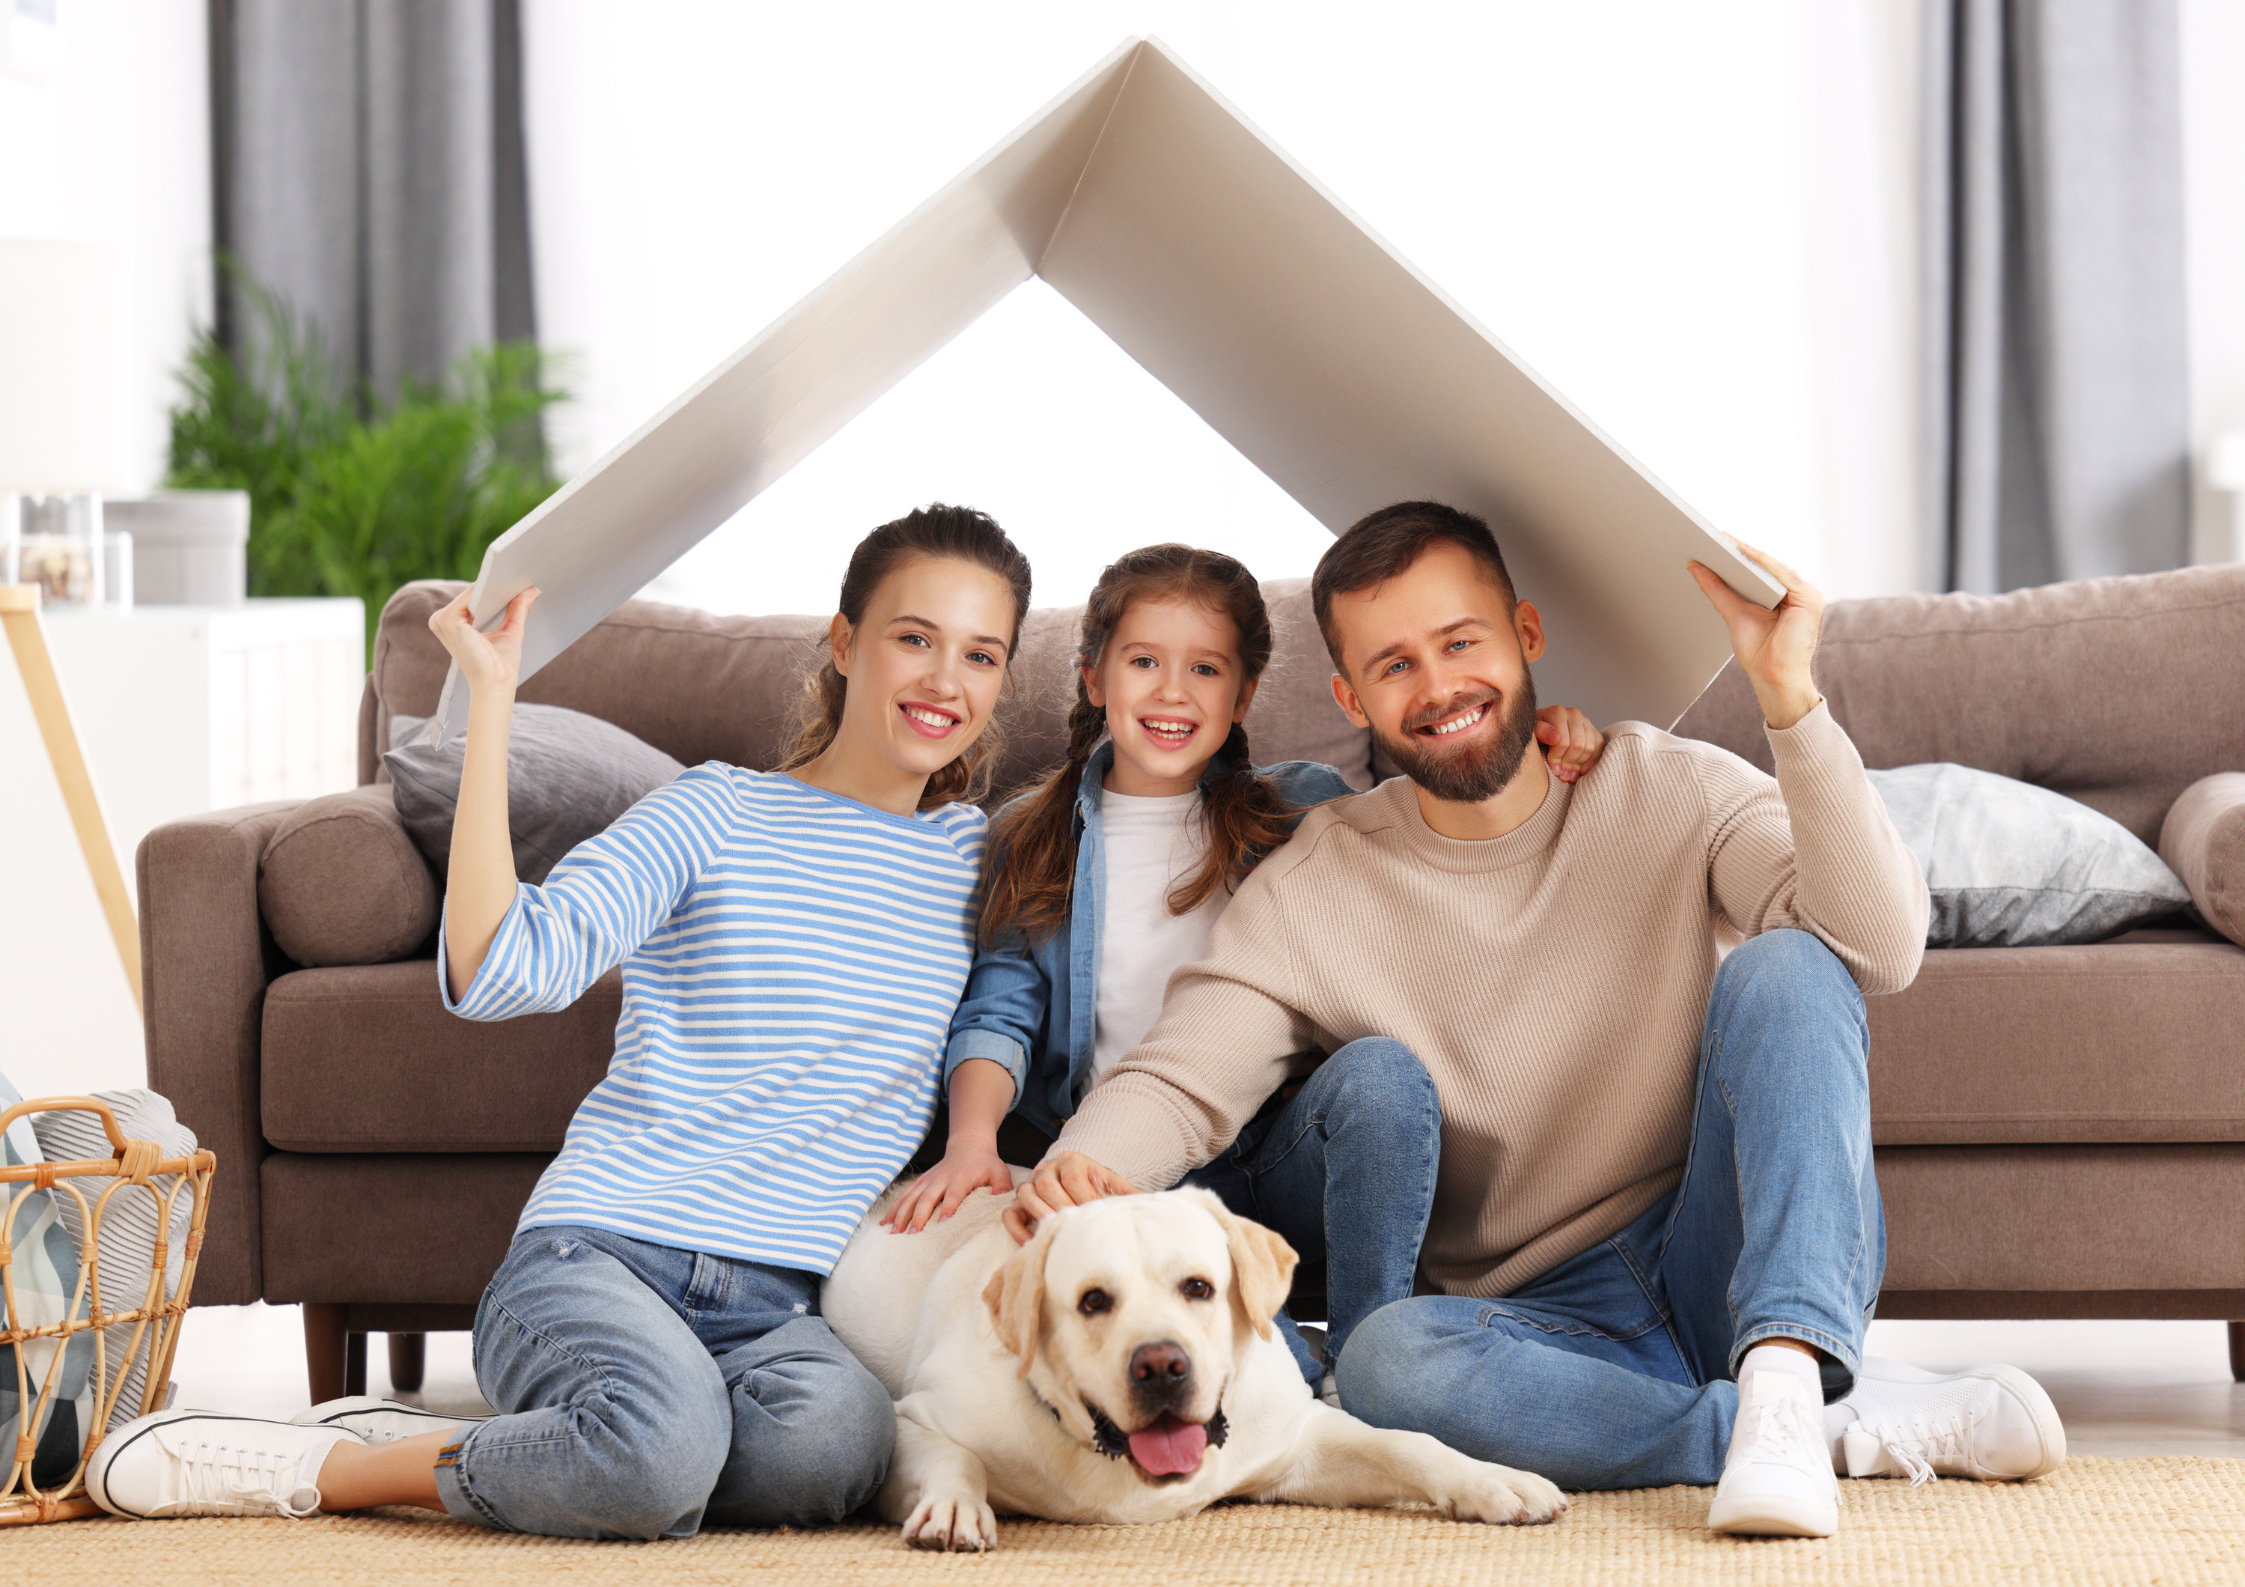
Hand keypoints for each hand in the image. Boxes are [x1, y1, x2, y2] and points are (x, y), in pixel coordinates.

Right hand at [429, 584, 539, 696]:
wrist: (496, 684)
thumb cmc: (500, 665)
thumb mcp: (511, 631)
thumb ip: (517, 609)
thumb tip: (532, 590)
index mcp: (453, 622)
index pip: (474, 598)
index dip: (495, 587)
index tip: (517, 574)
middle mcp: (442, 620)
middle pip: (472, 594)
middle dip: (495, 583)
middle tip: (521, 569)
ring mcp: (442, 620)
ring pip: (471, 593)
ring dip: (493, 584)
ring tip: (516, 574)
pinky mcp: (447, 620)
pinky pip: (470, 597)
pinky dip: (486, 590)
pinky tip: (504, 584)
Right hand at [883, 1143, 1014, 1233]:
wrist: (968, 1146)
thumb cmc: (986, 1164)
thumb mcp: (999, 1171)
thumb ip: (1002, 1185)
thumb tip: (1003, 1199)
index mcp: (961, 1178)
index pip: (953, 1194)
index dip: (948, 1207)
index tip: (941, 1222)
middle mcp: (941, 1179)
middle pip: (928, 1198)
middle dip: (918, 1216)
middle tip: (912, 1234)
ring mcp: (928, 1181)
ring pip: (911, 1197)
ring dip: (901, 1214)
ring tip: (894, 1232)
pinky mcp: (921, 1183)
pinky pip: (904, 1196)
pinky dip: (894, 1209)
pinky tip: (884, 1222)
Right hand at [1002, 1151, 1134, 1244]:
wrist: (1081, 1187)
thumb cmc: (1099, 1190)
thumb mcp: (1114, 1187)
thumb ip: (1129, 1195)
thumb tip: (1150, 1207)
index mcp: (1072, 1160)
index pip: (1073, 1177)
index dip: (1084, 1199)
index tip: (1095, 1216)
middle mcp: (1047, 1168)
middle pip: (1046, 1184)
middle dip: (1063, 1208)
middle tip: (1077, 1229)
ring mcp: (1030, 1184)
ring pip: (1026, 1195)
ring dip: (1041, 1216)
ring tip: (1058, 1234)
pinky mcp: (1018, 1204)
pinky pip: (1010, 1215)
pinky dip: (1018, 1230)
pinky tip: (1034, 1243)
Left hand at [1534, 706, 1604, 783]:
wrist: (1541, 731)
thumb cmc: (1534, 734)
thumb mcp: (1531, 733)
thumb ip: (1540, 732)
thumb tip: (1555, 737)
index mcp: (1557, 712)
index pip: (1563, 740)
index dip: (1558, 758)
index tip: (1553, 769)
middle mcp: (1574, 714)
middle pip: (1579, 744)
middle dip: (1570, 763)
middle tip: (1563, 776)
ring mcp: (1586, 722)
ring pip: (1590, 747)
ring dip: (1580, 764)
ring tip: (1569, 776)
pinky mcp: (1594, 730)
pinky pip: (1599, 747)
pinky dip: (1591, 761)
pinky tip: (1580, 771)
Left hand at [1685, 543, 1823, 728]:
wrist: (1775, 678)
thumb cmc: (1760, 653)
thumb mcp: (1733, 613)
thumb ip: (1717, 589)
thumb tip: (1696, 566)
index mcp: (1785, 597)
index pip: (1760, 571)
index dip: (1738, 555)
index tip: (1714, 539)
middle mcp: (1798, 593)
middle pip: (1767, 566)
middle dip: (1740, 551)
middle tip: (1713, 533)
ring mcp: (1807, 595)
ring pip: (1773, 567)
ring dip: (1748, 552)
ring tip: (1723, 538)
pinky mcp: (1809, 599)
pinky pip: (1781, 574)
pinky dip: (1761, 561)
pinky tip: (1742, 551)